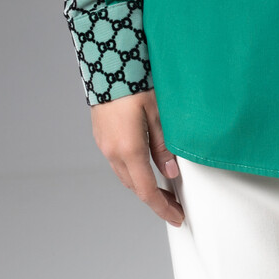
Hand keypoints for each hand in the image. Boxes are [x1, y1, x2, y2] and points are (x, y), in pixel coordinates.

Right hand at [90, 90, 184, 226]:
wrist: (107, 62)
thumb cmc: (135, 81)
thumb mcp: (158, 112)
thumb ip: (164, 144)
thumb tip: (171, 171)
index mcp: (129, 149)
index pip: (147, 190)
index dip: (162, 208)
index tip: (176, 217)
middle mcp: (113, 152)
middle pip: (135, 186)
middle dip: (155, 199)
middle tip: (174, 205)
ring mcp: (104, 145)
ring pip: (125, 175)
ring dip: (142, 185)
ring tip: (162, 187)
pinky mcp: (101, 136)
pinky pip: (118, 162)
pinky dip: (133, 171)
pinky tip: (144, 164)